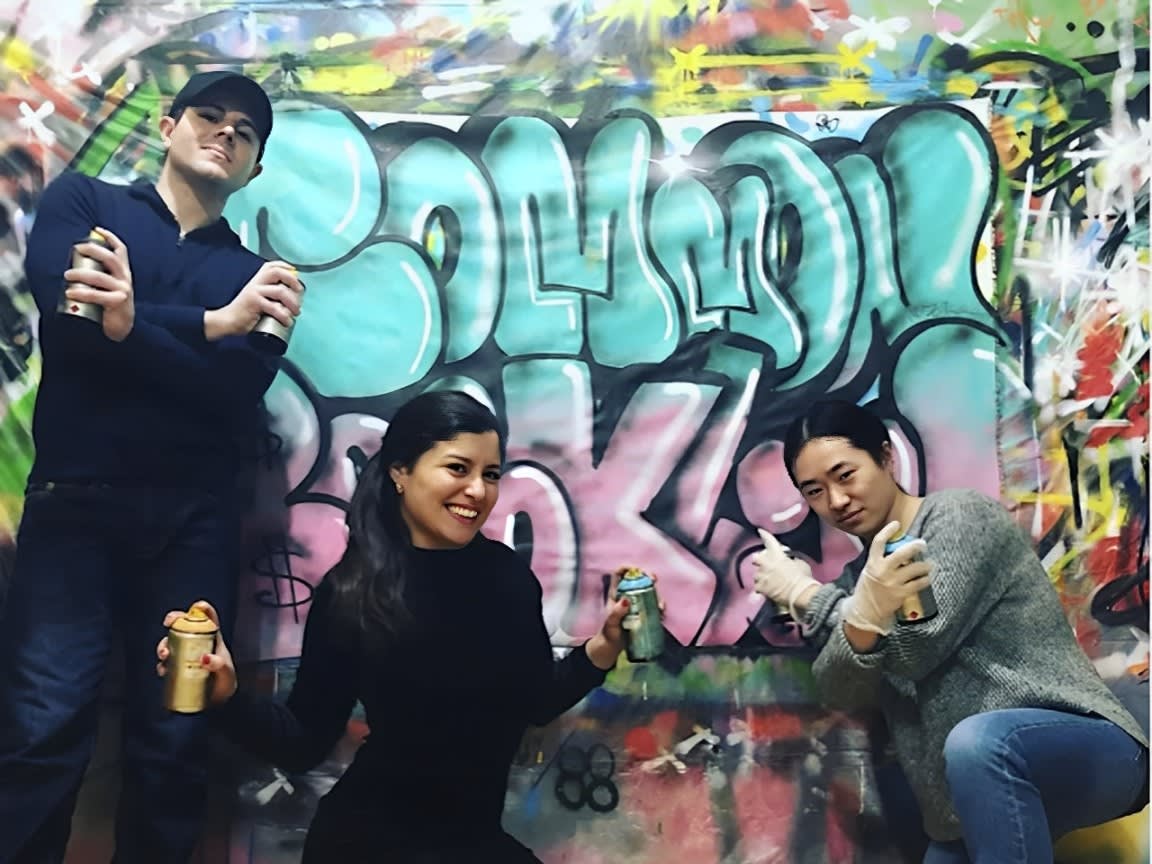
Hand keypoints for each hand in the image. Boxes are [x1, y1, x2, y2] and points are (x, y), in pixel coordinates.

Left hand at [63, 226, 134, 340]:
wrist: (123, 327)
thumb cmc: (112, 305)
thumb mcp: (111, 286)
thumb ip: (101, 275)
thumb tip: (77, 265)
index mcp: (124, 272)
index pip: (121, 250)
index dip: (110, 238)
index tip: (97, 229)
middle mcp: (125, 279)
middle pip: (110, 258)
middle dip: (93, 249)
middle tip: (77, 248)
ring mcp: (123, 290)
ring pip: (100, 277)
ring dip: (81, 274)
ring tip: (68, 274)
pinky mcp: (117, 302)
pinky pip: (97, 295)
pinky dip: (82, 293)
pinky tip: (70, 292)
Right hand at [156, 600, 237, 706]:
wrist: (216, 706)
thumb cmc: (225, 685)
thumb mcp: (227, 675)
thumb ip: (220, 666)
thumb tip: (205, 658)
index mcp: (213, 640)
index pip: (209, 619)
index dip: (202, 609)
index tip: (197, 606)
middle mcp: (197, 644)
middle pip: (184, 626)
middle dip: (175, 619)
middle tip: (169, 621)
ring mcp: (185, 656)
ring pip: (170, 642)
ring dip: (164, 644)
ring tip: (164, 654)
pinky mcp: (175, 670)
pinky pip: (165, 663)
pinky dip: (161, 664)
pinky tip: (163, 670)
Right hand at [204, 260, 303, 340]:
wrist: (228, 320)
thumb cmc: (245, 311)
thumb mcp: (258, 298)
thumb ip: (271, 294)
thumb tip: (292, 297)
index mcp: (257, 280)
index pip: (272, 265)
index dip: (287, 268)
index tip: (297, 275)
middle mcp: (256, 282)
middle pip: (277, 272)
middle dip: (293, 281)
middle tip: (300, 292)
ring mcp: (255, 291)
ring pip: (280, 291)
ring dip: (293, 302)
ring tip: (296, 312)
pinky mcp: (254, 302)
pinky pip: (274, 307)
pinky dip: (284, 316)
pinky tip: (287, 321)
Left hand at [584, 566, 664, 670]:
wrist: (612, 649)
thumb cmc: (608, 634)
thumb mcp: (611, 623)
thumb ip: (616, 613)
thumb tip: (626, 601)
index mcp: (616, 594)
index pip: (619, 574)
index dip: (627, 568)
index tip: (637, 569)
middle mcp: (627, 596)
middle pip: (638, 580)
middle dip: (648, 577)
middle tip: (653, 579)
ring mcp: (637, 605)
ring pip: (648, 592)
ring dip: (656, 593)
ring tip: (660, 604)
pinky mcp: (644, 615)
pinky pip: (654, 607)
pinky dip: (660, 607)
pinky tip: (662, 612)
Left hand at [751, 529, 820, 616]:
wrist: (800, 594)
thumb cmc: (803, 578)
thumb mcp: (801, 563)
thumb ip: (791, 560)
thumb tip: (789, 561)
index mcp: (777, 554)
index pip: (769, 541)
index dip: (764, 535)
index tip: (760, 531)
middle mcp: (766, 563)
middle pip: (757, 558)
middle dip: (760, 560)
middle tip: (766, 564)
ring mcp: (761, 575)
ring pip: (756, 574)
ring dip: (762, 575)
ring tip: (769, 580)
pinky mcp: (760, 587)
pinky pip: (758, 586)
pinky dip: (762, 588)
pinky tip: (768, 590)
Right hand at [843, 521, 931, 635]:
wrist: (866, 610)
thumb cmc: (868, 588)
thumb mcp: (869, 570)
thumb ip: (880, 560)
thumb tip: (896, 547)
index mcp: (872, 563)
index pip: (879, 542)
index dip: (888, 531)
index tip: (896, 524)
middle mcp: (882, 570)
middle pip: (902, 553)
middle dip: (915, 546)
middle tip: (923, 544)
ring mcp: (892, 582)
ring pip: (914, 569)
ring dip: (925, 565)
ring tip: (930, 564)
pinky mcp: (901, 594)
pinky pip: (918, 583)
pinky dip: (925, 579)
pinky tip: (928, 578)